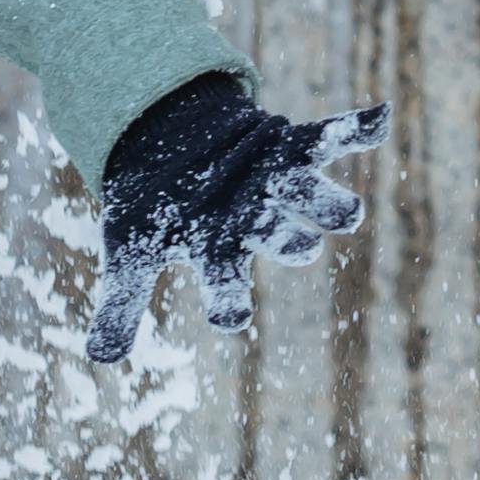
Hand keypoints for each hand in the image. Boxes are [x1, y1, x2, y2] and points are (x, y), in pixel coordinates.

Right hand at [81, 74, 385, 363]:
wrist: (173, 142)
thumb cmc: (157, 204)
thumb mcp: (129, 249)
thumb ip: (121, 303)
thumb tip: (99, 360)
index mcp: (218, 253)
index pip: (226, 288)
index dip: (230, 303)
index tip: (230, 318)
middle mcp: (257, 224)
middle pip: (282, 242)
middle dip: (292, 246)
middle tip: (301, 249)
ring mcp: (278, 184)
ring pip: (311, 197)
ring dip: (328, 203)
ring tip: (350, 213)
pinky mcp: (290, 145)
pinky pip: (330, 137)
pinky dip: (356, 129)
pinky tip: (380, 118)